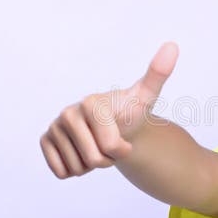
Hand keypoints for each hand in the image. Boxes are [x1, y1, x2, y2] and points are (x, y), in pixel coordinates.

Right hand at [40, 42, 178, 178]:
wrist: (115, 126)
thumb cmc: (130, 113)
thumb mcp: (146, 96)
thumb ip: (158, 73)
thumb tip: (172, 45)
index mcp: (90, 103)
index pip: (111, 147)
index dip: (122, 150)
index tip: (123, 135)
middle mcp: (67, 112)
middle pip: (93, 160)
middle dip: (106, 159)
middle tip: (109, 141)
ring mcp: (54, 126)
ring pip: (77, 168)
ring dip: (91, 165)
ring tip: (96, 144)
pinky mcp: (45, 140)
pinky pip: (60, 172)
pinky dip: (74, 169)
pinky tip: (82, 151)